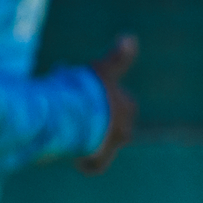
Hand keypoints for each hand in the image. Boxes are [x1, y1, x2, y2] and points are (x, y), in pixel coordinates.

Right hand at [78, 34, 137, 174]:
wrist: (75, 117)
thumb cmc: (89, 90)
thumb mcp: (103, 68)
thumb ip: (118, 56)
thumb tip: (131, 37)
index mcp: (128, 107)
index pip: (118, 106)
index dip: (100, 103)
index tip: (83, 99)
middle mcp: (125, 129)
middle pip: (109, 126)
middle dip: (96, 124)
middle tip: (74, 115)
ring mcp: (113, 146)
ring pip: (101, 145)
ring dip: (89, 141)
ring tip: (71, 134)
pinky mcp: (99, 160)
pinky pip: (95, 165)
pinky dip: (87, 164)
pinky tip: (77, 160)